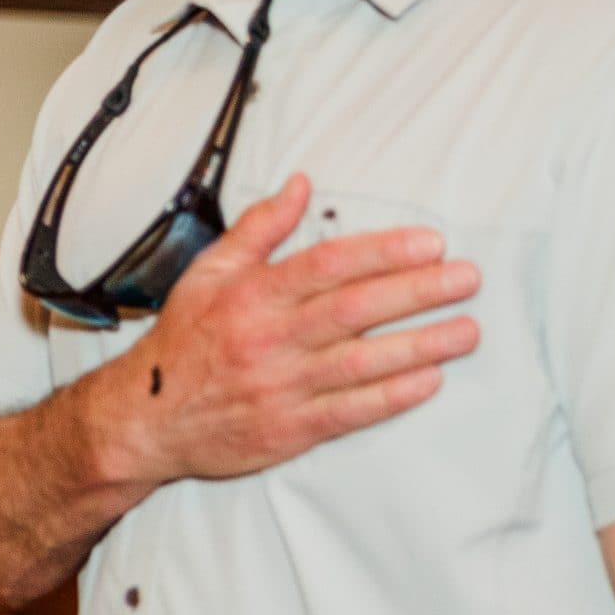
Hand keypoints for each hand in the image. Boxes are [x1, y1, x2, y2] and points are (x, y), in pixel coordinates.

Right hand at [93, 174, 480, 485]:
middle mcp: (269, 339)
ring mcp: (281, 387)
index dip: (383, 252)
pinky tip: (429, 380)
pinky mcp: (289, 430)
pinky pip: (350, 412)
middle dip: (417, 292)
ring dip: (420, 345)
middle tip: (466, 279)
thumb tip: (302, 184)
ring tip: (466, 330)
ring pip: (362, 362)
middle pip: (355, 309)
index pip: (328, 265)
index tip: (430, 243)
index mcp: (252, 295)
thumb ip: (260, 228)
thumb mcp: (209, 272)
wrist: (147, 418)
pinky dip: (392, 396)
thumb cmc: (184, 340)